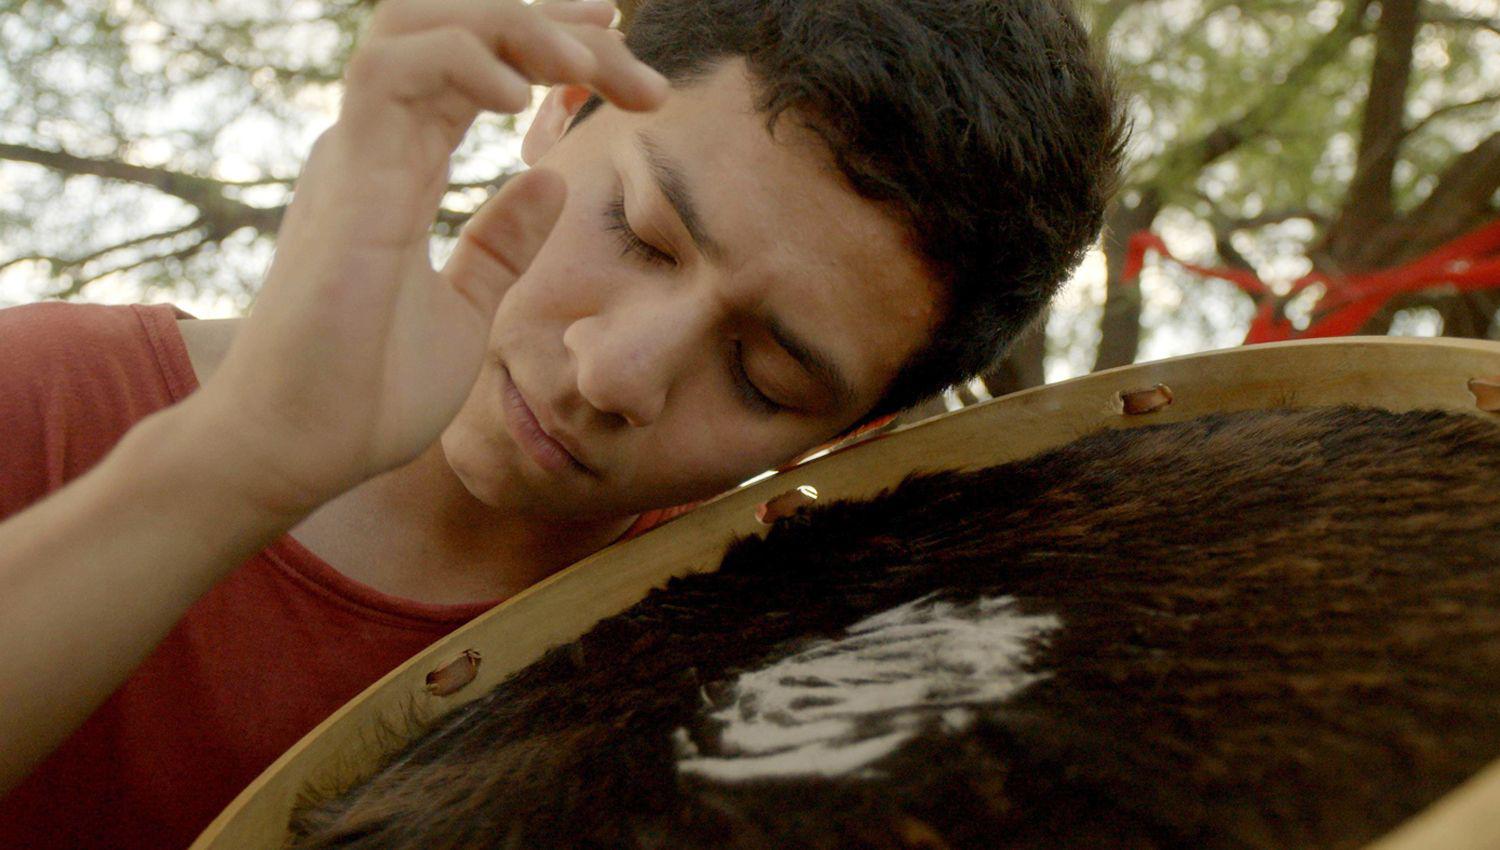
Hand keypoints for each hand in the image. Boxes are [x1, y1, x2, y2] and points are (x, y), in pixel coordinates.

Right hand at [191, 0, 667, 516]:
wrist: (301, 451)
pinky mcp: (345, 179)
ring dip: (514, 26)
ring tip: (588, 62)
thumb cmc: (368, 392)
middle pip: (455, 27)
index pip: (474, 68)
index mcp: (399, 168)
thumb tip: (549, 181)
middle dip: (549, 22)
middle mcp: (374, 145)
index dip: (546, 43)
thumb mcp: (464, 311)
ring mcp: (354, 154)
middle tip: (629, 47)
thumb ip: (500, 245)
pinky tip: (523, 96)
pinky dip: (462, 61)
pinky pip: (392, 75)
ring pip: (419, 24)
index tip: (617, 53)